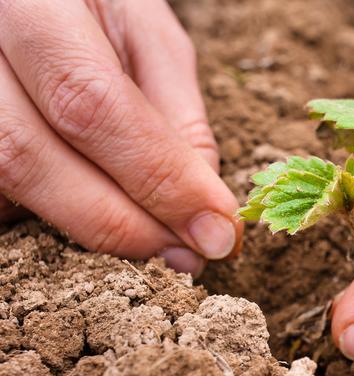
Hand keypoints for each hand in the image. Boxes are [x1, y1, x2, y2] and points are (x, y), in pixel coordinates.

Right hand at [0, 0, 241, 275]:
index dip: (158, 178)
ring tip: (154, 239)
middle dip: (123, 223)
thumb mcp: (148, 36)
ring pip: (8, 185)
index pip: (89, 103)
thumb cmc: (95, 6)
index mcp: (28, 4)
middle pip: (29, 157)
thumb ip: (175, 114)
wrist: (31, 2)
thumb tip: (203, 206)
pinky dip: (56, 212)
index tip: (216, 233)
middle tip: (188, 255)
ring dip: (91, 228)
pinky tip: (99, 206)